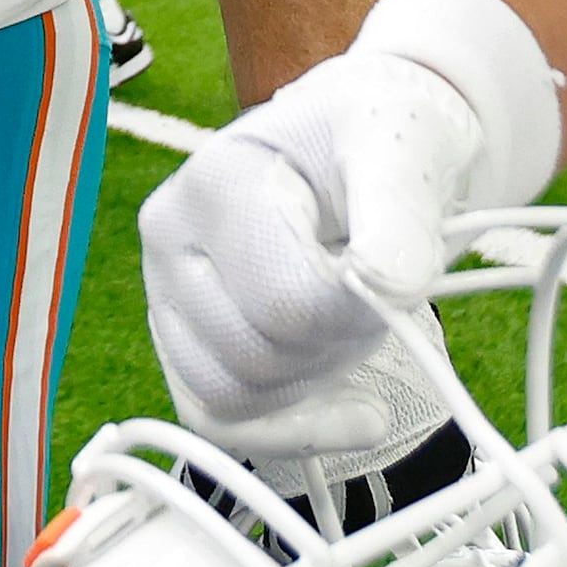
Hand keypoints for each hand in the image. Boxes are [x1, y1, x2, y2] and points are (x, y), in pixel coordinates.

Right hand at [138, 42, 497, 515]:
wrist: (365, 142)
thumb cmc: (377, 136)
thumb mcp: (399, 151)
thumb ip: (399, 216)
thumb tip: (390, 287)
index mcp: (214, 182)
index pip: (285, 303)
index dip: (360, 313)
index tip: (398, 276)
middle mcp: (171, 239)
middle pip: (259, 356)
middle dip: (339, 342)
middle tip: (376, 292)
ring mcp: (167, 295)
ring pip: (235, 396)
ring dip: (317, 379)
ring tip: (353, 321)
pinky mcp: (182, 341)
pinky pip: (219, 421)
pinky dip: (293, 430)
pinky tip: (358, 412)